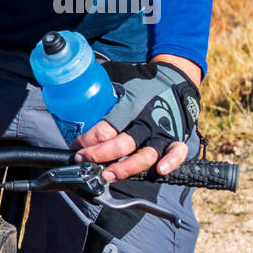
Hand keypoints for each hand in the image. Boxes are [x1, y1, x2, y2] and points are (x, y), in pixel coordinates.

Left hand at [73, 55, 200, 180]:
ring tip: (107, 175)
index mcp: (130, 106)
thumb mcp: (119, 76)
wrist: (175, 77)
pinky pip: (177, 154)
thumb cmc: (143, 79)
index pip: (105, 129)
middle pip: (121, 146)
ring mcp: (162, 132)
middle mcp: (146, 121)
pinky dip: (170, 163)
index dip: (87, 140)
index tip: (76, 144)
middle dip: (98, 156)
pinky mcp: (176, 137)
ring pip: (145, 157)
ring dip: (125, 169)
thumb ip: (100, 84)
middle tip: (83, 159)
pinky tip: (158, 171)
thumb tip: (76, 82)